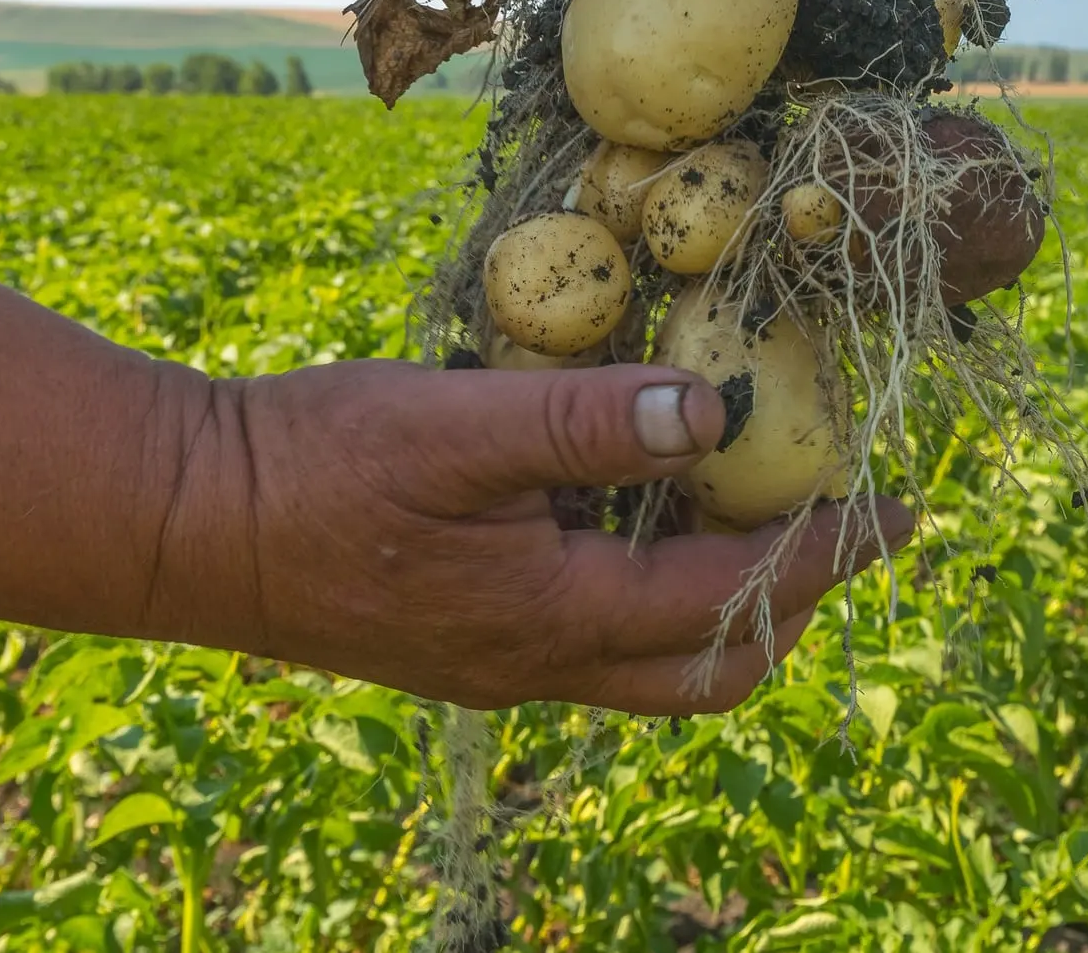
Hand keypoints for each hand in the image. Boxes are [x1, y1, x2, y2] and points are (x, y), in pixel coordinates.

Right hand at [145, 360, 913, 714]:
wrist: (186, 522)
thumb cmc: (315, 464)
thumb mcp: (458, 426)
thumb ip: (589, 422)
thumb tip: (714, 415)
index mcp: (554, 619)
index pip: (732, 600)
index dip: (826, 555)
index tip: (901, 513)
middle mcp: (539, 664)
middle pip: (709, 671)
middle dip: (791, 607)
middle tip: (840, 530)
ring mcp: (498, 665)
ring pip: (653, 665)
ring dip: (721, 602)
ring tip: (757, 517)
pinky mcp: (463, 644)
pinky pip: (596, 638)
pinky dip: (652, 589)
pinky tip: (641, 513)